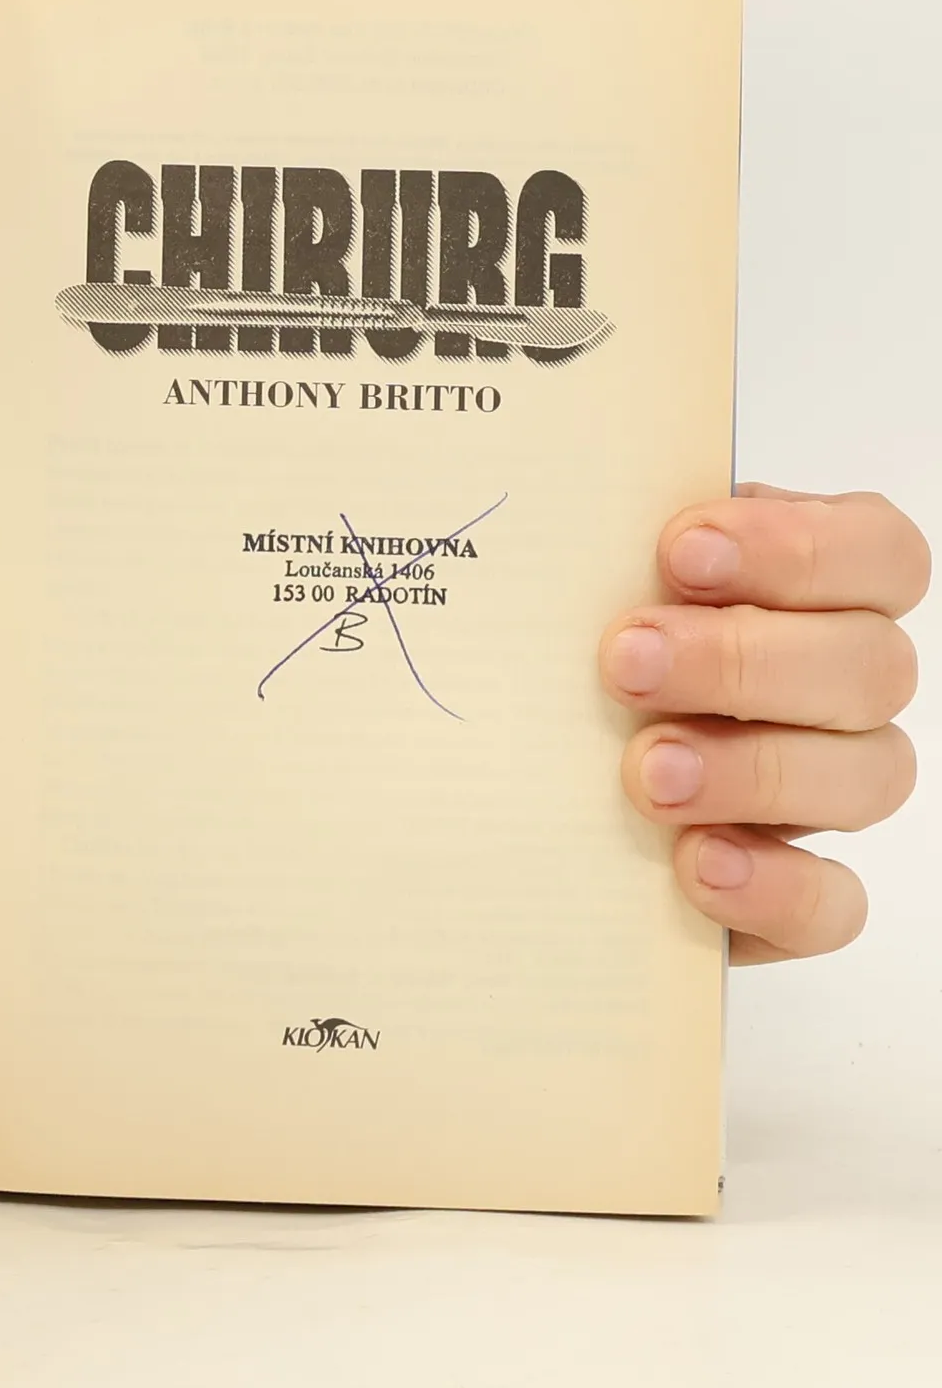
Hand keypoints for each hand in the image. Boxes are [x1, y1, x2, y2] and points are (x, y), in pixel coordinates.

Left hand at [599, 485, 926, 963]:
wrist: (513, 790)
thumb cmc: (557, 655)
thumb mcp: (572, 584)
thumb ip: (599, 544)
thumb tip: (555, 484)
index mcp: (808, 590)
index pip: (876, 551)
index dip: (797, 548)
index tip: (680, 550)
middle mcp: (836, 686)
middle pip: (868, 665)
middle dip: (742, 660)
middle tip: (623, 661)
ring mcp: (825, 790)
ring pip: (867, 775)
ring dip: (753, 769)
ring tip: (644, 773)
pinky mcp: (792, 892)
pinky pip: (831, 903)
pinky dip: (773, 885)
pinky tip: (695, 864)